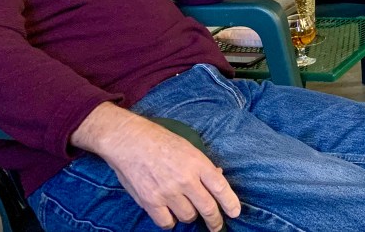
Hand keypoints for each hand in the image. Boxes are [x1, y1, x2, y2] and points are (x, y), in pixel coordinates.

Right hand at [71, 103, 238, 230]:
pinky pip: (167, 222)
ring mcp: (168, 192)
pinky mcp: (150, 202)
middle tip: (216, 226)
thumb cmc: (160, 141)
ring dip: (190, 216)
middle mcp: (185, 179)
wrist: (130, 141)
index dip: (230, 203)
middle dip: (215, 221)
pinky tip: (170, 214)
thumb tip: (218, 177)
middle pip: (207, 208)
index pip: (221, 188)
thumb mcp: (188, 147)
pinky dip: (170, 221)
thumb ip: (202, 165)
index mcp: (198, 163)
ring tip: (188, 210)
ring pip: (188, 217)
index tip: (235, 212)